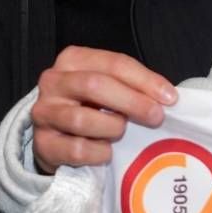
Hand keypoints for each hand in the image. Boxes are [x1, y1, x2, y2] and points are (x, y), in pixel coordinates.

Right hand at [31, 46, 176, 173]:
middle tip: (155, 117)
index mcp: (74, 59)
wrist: (59, 137)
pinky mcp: (41, 144)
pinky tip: (106, 151)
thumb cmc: (94, 105)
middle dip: (132, 102)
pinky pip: (76, 150)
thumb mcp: (113, 87)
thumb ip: (135, 86)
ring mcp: (44, 113)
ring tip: (121, 132)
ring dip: (112, 128)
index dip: (145, 80)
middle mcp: (53, 82)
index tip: (169, 97)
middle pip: (95, 85)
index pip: (114, 64)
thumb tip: (167, 97)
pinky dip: (99, 153)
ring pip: (83, 119)